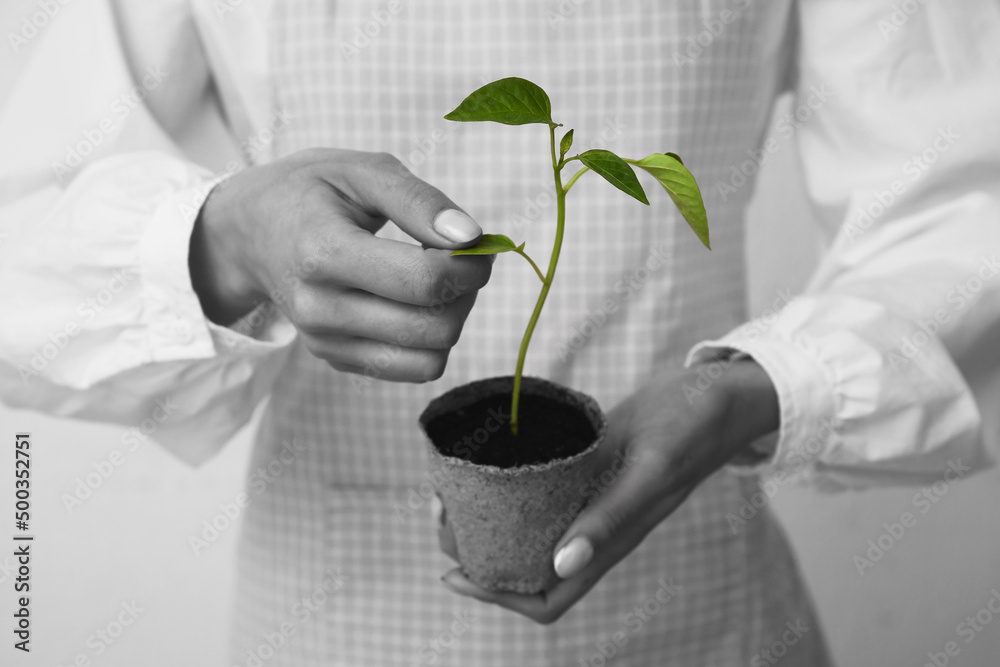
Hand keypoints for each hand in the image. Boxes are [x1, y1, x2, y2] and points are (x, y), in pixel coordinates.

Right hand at [189, 148, 491, 381]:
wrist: (250, 232)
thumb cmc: (311, 192)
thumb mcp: (361, 171)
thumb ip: (419, 200)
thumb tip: (470, 236)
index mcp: (322, 252)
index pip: (422, 281)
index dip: (469, 265)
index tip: (478, 244)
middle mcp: (319, 308)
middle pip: (431, 327)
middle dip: (467, 293)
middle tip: (464, 260)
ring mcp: (325, 342)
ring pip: (429, 359)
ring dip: (453, 319)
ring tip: (439, 282)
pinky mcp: (336, 359)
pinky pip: (413, 370)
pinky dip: (431, 340)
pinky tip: (416, 303)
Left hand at [437, 359, 778, 622]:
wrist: (716, 393)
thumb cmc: (692, 428)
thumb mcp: (650, 469)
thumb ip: (611, 517)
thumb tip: (561, 566)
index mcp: (611, 541)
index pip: (547, 597)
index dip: (498, 596)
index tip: (455, 572)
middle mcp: (595, 528)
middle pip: (527, 567)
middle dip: (480, 553)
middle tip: (445, 515)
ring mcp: (591, 499)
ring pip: (531, 530)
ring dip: (489, 520)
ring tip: (453, 491)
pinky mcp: (589, 470)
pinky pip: (542, 492)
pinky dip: (509, 486)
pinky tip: (487, 465)